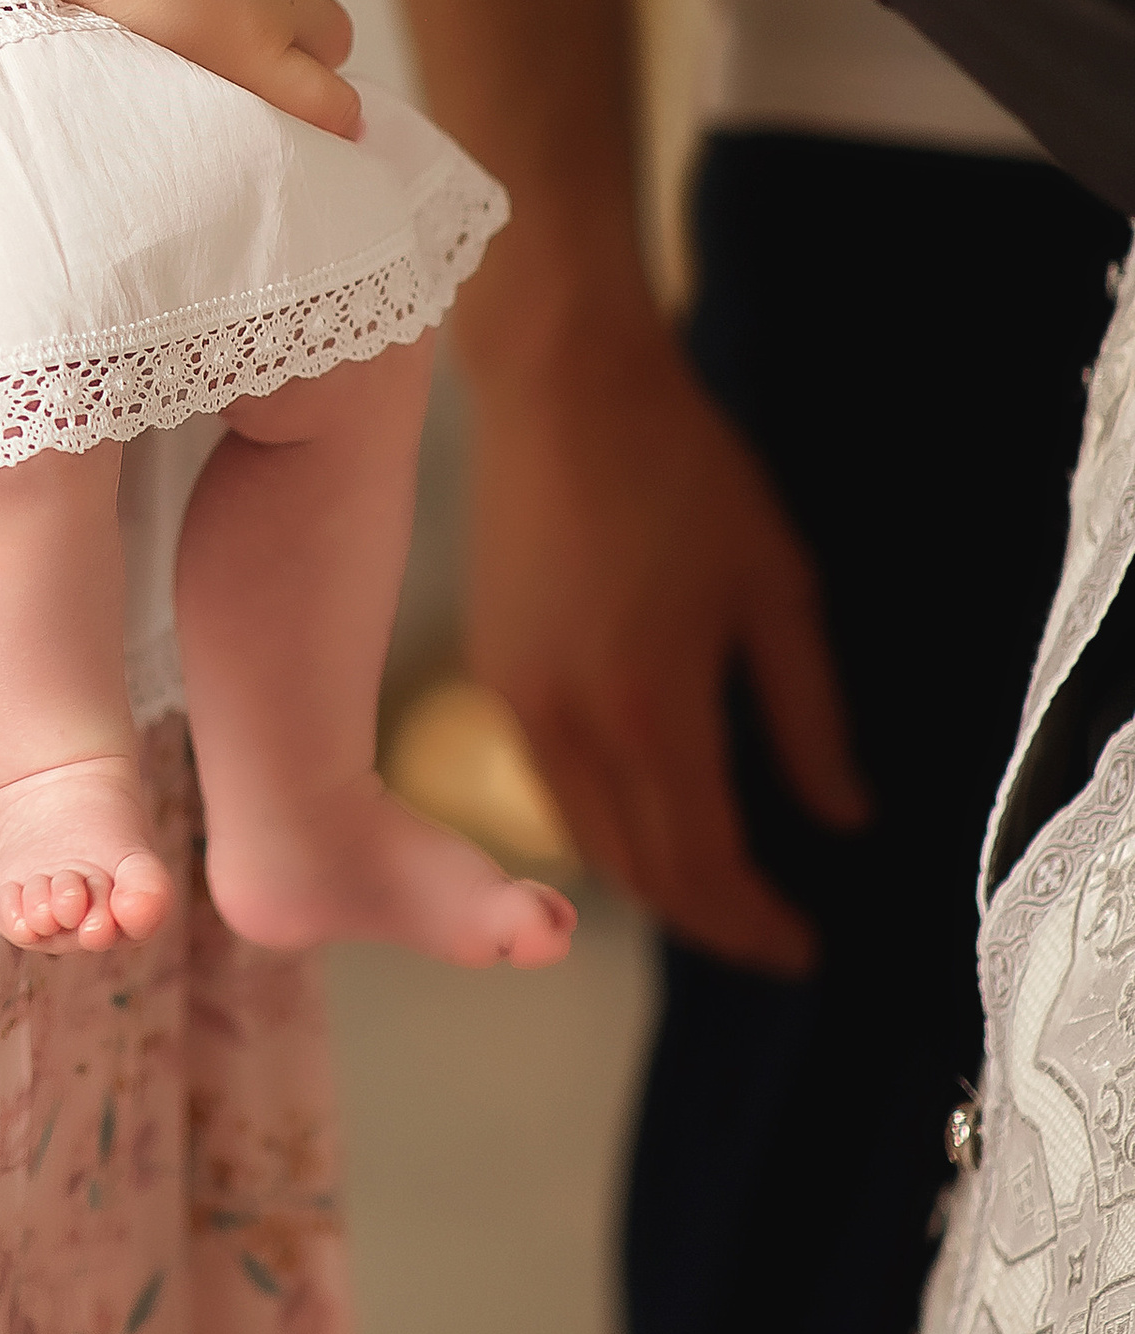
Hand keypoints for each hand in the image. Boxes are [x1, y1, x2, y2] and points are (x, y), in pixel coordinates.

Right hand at [466, 308, 868, 973]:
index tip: (803, 948)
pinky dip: (606, 826)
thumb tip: (842, 816)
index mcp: (653, 707)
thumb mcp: (776, 586)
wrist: (560, 385)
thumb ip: (809, 714)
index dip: (754, 923)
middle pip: (639, 872)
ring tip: (719, 888)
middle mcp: (572, 724)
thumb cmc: (684, 471)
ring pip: (586, 840)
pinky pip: (552, 785)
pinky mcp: (491, 671)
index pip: (703, 862)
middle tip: (769, 933)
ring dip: (654, 881)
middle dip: (709, 919)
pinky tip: (650, 810)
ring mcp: (518, 700)